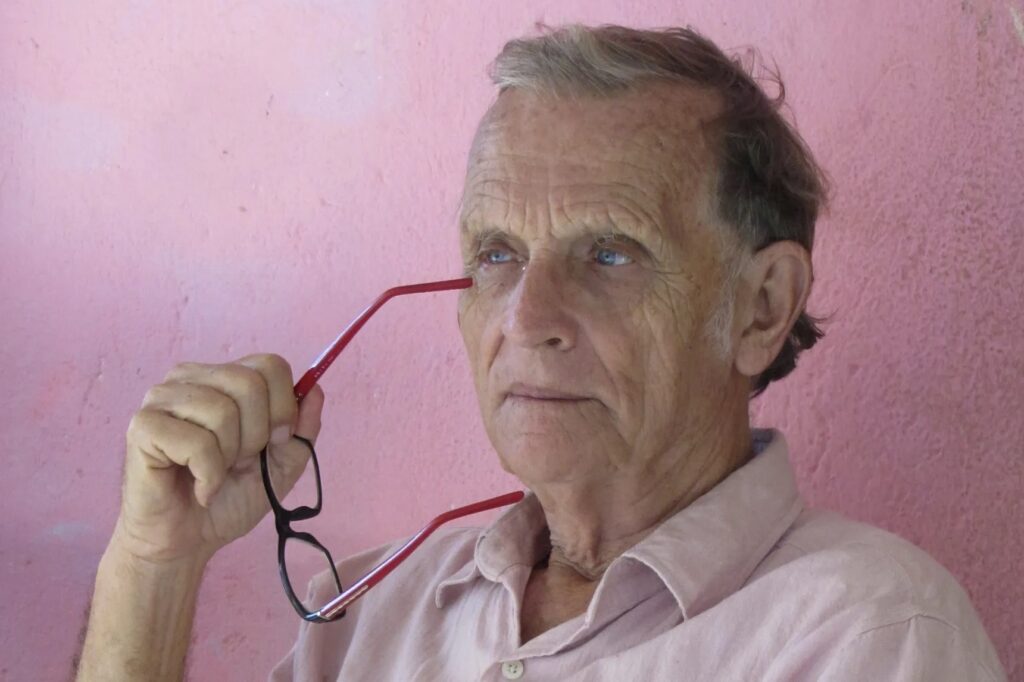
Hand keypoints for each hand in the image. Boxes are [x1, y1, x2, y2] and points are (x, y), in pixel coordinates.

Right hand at [112, 353, 323, 563]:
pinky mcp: (143, 427)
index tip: (274, 442)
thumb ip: (303, 428)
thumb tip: (315, 388)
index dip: (283, 407)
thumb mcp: (282, 464)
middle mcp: (190, 378)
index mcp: (223, 378)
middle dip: (257, 434)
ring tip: (213, 473)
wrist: (187, 542)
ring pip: (222, 411)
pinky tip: (198, 487)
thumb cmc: (228, 499)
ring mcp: (162, 399)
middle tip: (238, 463)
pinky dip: (208, 475)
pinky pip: (197, 442)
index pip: (270, 365)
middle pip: (249, 382)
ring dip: (229, 456)